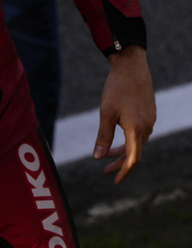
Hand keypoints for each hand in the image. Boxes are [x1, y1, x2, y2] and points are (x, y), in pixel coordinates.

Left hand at [93, 44, 155, 184]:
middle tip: (105, 171)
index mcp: (136, 129)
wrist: (132, 65)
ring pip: (138, 144)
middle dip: (120, 164)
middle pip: (135, 154)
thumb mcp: (106, 112)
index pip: (132, 160)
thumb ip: (103, 136)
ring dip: (123, 152)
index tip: (114, 181)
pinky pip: (140, 134)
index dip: (123, 172)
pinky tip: (118, 137)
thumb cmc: (117, 87)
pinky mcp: (149, 114)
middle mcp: (147, 127)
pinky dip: (129, 141)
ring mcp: (150, 120)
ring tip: (107, 156)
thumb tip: (97, 157)